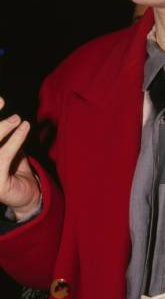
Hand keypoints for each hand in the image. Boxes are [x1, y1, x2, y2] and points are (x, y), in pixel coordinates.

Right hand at [0, 96, 40, 220]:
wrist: (28, 195)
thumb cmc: (15, 168)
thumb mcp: (7, 145)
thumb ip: (3, 131)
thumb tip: (0, 102)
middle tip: (3, 103)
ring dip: (2, 128)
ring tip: (17, 118)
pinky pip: (3, 156)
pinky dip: (15, 139)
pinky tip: (24, 127)